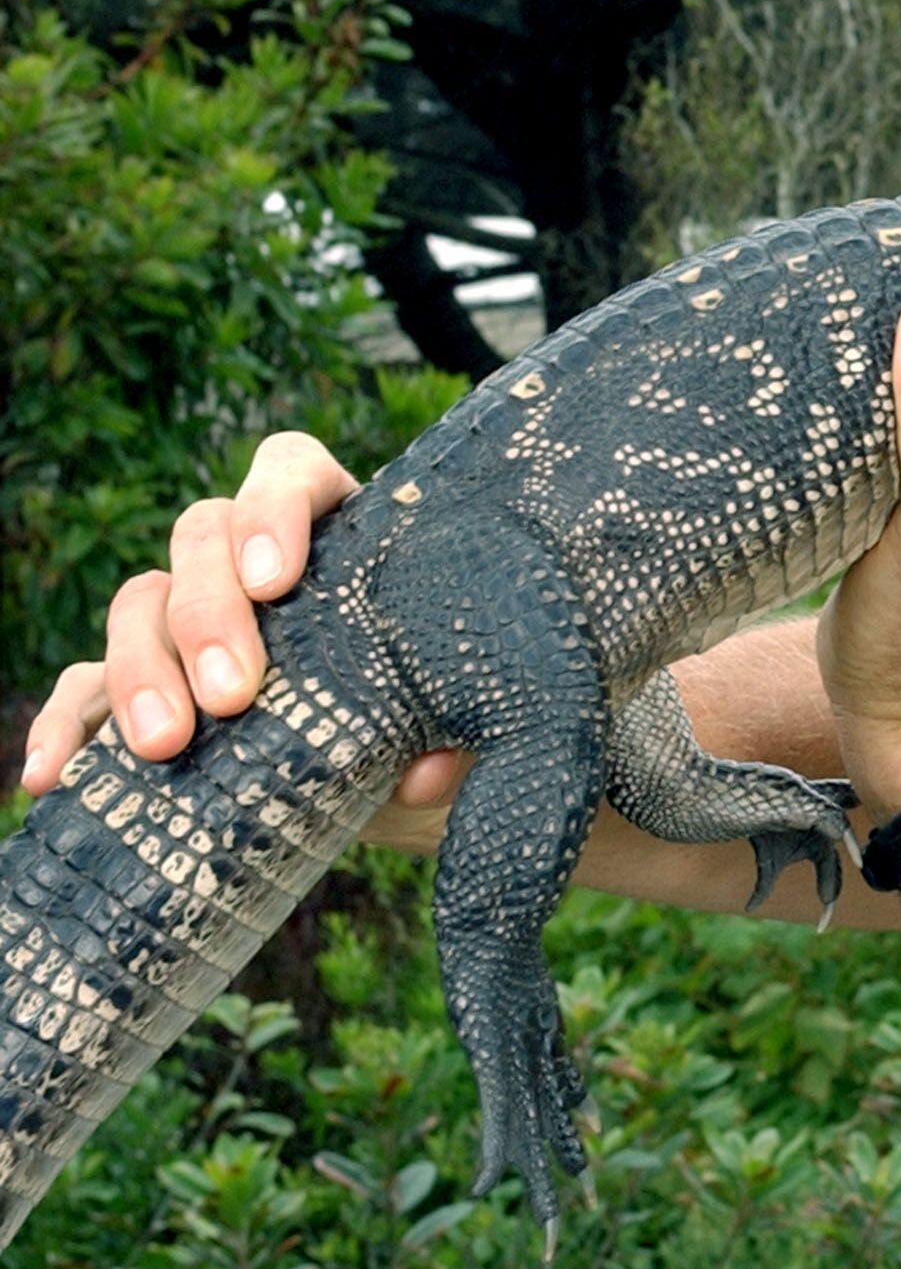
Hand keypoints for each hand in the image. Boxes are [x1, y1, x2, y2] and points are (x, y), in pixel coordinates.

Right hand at [21, 433, 470, 844]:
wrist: (413, 795)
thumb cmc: (455, 728)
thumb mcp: (479, 726)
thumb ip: (467, 731)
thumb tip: (425, 771)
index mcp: (346, 537)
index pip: (290, 473)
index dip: (272, 508)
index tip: (276, 579)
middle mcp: (257, 566)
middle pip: (199, 535)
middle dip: (205, 612)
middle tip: (231, 696)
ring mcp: (193, 624)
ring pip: (137, 601)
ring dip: (140, 668)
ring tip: (166, 748)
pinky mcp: (152, 692)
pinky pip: (83, 691)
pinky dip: (66, 728)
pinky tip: (54, 779)